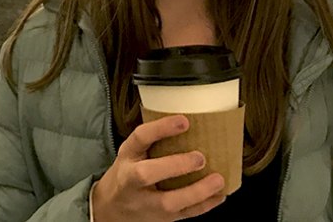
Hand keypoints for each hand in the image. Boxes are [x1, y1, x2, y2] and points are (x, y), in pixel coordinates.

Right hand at [91, 115, 225, 221]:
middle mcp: (131, 180)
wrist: (112, 208)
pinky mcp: (160, 219)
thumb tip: (191, 123)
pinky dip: (204, 205)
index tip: (184, 121)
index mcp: (127, 156)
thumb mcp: (132, 153)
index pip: (140, 138)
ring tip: (218, 179)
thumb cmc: (127, 173)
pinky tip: (219, 195)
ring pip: (168, 202)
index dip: (161, 128)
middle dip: (175, 166)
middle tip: (200, 158)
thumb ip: (153, 141)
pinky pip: (183, 215)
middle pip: (146, 174)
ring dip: (196, 192)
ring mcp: (145, 203)